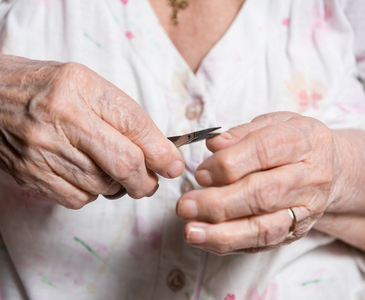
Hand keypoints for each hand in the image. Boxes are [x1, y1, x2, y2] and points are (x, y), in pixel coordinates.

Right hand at [0, 55, 183, 207]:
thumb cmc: (38, 87)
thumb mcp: (83, 83)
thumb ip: (120, 114)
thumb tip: (157, 150)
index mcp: (80, 88)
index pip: (135, 125)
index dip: (162, 151)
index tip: (174, 165)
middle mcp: (62, 119)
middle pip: (124, 164)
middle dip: (147, 180)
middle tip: (151, 181)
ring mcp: (43, 150)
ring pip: (104, 187)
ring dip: (118, 186)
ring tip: (109, 171)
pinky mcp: (31, 175)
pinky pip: (79, 200)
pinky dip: (92, 194)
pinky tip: (85, 176)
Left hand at [176, 112, 337, 254]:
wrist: (329, 168)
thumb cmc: (292, 142)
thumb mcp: (272, 123)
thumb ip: (242, 133)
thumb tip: (213, 145)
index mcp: (303, 141)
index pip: (264, 151)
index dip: (228, 164)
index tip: (200, 174)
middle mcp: (309, 177)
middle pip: (262, 194)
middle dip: (218, 203)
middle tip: (185, 205)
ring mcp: (305, 209)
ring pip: (264, 227)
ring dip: (223, 233)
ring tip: (191, 232)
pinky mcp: (296, 231)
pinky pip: (263, 243)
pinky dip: (231, 244)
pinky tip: (205, 240)